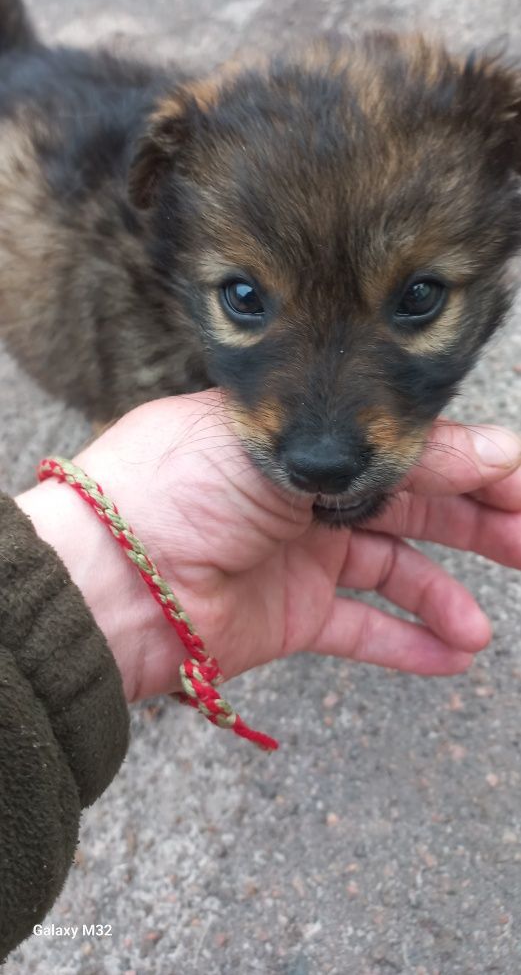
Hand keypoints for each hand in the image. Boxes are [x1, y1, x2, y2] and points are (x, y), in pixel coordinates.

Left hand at [16, 393, 520, 702]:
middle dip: (479, 524)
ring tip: (484, 628)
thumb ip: (399, 453)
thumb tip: (492, 449)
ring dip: (446, 596)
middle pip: (416, 505)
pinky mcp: (291, 614)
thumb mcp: (300, 448)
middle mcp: (311, 490)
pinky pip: (362, 628)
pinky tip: (452, 656)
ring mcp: (302, 554)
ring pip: (396, 570)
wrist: (108, 574)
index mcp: (311, 434)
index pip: (411, 444)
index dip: (475, 464)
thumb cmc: (182, 485)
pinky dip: (406, 643)